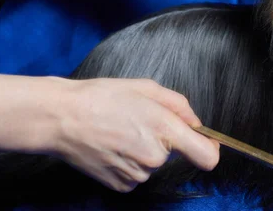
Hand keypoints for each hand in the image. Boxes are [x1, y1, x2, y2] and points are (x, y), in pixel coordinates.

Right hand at [54, 78, 219, 192]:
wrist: (61, 118)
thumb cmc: (102, 98)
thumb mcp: (146, 87)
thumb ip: (179, 105)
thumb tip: (195, 122)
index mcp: (165, 130)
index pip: (207, 156)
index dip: (211, 149)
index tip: (206, 141)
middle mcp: (155, 157)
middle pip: (173, 153)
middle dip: (162, 139)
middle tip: (137, 120)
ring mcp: (137, 174)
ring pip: (152, 163)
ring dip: (143, 149)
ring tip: (118, 131)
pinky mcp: (120, 185)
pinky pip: (136, 174)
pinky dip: (128, 162)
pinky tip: (111, 146)